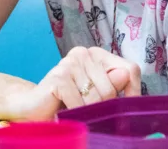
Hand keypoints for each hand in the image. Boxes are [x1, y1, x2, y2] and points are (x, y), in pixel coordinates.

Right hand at [11, 47, 141, 120]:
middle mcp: (83, 53)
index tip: (125, 109)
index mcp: (97, 55)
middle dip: (104, 106)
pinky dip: (76, 113)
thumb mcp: (96, 94)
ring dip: (89, 112)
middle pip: (113, 88)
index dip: (133, 92)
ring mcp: (69, 63)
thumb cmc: (69, 101)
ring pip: (98, 98)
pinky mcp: (58, 77)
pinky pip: (80, 103)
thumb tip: (125, 74)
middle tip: (88, 109)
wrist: (34, 106)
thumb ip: (113, 85)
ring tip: (75, 109)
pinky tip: (66, 110)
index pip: (130, 69)